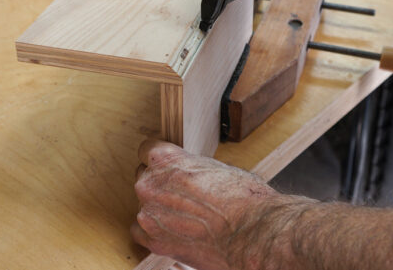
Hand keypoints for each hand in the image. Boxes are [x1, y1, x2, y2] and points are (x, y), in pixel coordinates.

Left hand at [131, 139, 284, 269]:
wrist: (252, 232)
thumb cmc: (242, 198)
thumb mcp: (215, 166)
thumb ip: (189, 167)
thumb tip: (184, 171)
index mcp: (166, 160)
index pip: (146, 150)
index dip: (159, 159)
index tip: (165, 166)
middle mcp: (151, 185)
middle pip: (144, 178)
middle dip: (159, 185)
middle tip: (182, 195)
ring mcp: (149, 215)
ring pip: (143, 205)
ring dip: (158, 209)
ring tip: (186, 216)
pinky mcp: (154, 241)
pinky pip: (140, 231)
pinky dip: (155, 231)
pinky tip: (175, 230)